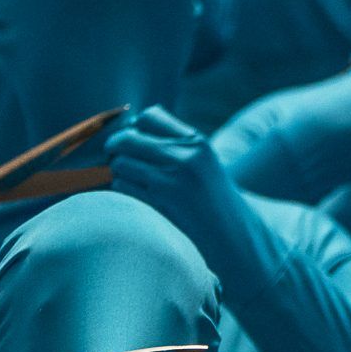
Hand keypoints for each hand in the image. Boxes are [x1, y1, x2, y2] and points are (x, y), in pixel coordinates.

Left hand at [106, 105, 250, 243]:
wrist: (233, 235)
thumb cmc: (212, 199)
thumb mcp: (203, 162)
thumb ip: (175, 143)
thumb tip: (130, 126)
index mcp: (197, 142)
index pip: (149, 116)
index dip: (136, 127)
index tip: (137, 141)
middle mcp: (186, 156)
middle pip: (127, 138)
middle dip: (116, 147)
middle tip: (117, 157)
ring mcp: (173, 179)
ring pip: (120, 163)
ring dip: (120, 171)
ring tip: (132, 179)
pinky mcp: (162, 201)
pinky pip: (122, 185)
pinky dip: (123, 188)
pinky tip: (138, 194)